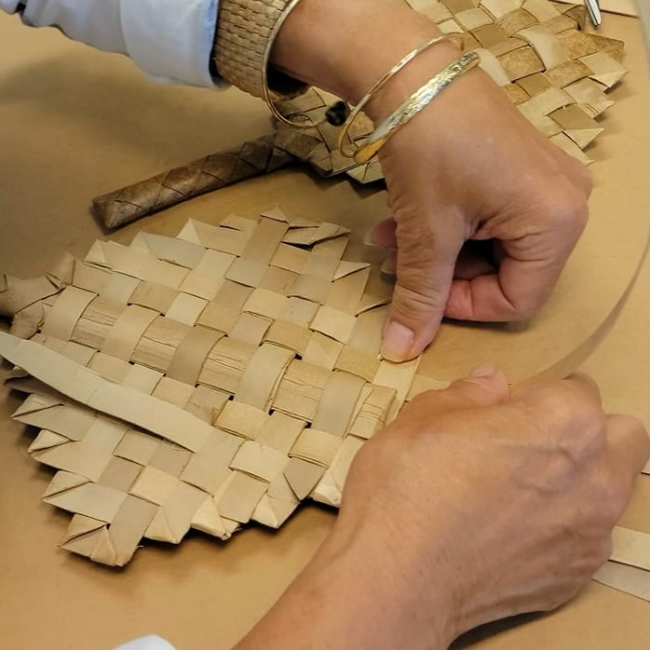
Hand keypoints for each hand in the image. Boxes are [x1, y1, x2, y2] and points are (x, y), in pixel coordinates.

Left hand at [272, 0, 591, 360]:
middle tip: (399, 264)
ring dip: (437, 251)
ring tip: (392, 237)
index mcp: (557, 224)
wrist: (415, 74)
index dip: (464, 308)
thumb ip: (419, 297)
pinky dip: (447, 227)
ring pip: (490, 248)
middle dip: (444, 275)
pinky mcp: (520, 172)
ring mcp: (544, 184)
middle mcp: (565, 205)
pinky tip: (405, 217)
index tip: (420, 295)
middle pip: (504, 274)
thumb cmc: (432, 147)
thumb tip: (401, 351)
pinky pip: (489, 220)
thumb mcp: (427, 233)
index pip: (517, 300)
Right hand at [327, 369, 647, 645]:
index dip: (532, 394)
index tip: (502, 408)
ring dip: (575, 478)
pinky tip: (506, 529)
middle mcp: (595, 477)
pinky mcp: (573, 578)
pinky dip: (557, 525)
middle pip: (620, 436)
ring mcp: (589, 534)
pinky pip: (582, 536)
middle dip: (582, 430)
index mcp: (565, 421)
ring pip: (606, 489)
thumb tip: (491, 383)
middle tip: (527, 440)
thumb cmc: (408, 484)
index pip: (574, 388)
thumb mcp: (427, 413)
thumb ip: (471, 392)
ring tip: (514, 489)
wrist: (394, 574)